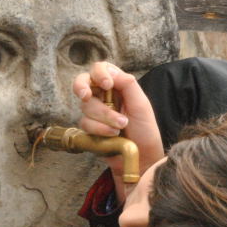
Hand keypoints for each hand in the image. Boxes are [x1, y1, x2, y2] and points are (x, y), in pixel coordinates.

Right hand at [73, 62, 163, 202]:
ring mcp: (95, 113)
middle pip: (83, 83)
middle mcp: (103, 96)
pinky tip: (112, 136)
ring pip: (86, 106)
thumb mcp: (141, 105)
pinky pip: (86, 124)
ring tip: (120, 126)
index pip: (100, 69)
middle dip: (82, 88)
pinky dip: (99, 129)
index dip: (99, 73)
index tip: (107, 84)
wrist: (141, 157)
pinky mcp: (90, 129)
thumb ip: (128, 85)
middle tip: (86, 96)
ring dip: (104, 117)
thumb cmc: (145, 131)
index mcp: (117, 86)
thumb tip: (110, 71)